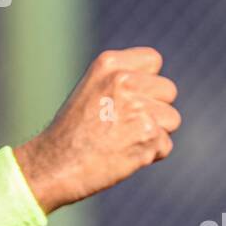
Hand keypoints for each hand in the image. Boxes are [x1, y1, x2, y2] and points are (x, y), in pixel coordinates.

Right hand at [13, 47, 179, 212]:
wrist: (54, 166)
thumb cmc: (71, 133)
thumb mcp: (91, 90)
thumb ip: (123, 82)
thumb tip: (158, 89)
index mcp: (108, 63)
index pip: (153, 60)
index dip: (146, 82)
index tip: (128, 99)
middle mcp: (124, 80)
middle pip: (168, 90)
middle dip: (155, 109)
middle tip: (124, 125)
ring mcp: (137, 107)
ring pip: (172, 119)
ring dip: (154, 134)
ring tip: (122, 140)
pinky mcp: (147, 134)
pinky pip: (165, 145)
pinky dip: (149, 156)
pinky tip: (123, 156)